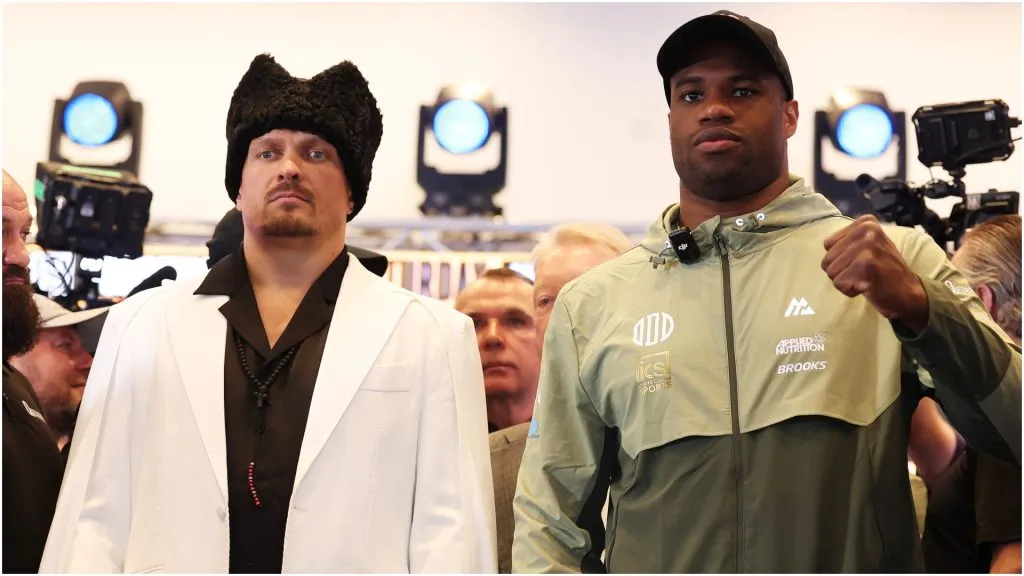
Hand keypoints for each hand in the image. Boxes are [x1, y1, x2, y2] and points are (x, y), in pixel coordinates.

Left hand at [822, 215, 929, 332]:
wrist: (909, 292)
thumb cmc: (883, 270)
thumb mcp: (867, 246)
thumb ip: (846, 241)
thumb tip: (826, 244)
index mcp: (866, 222)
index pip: (828, 245)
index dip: (840, 259)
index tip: (861, 262)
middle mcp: (867, 230)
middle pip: (827, 259)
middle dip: (841, 272)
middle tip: (863, 274)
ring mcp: (868, 246)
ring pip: (831, 272)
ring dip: (846, 282)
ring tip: (865, 279)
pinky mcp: (867, 265)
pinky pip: (840, 283)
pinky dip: (850, 290)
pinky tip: (867, 287)